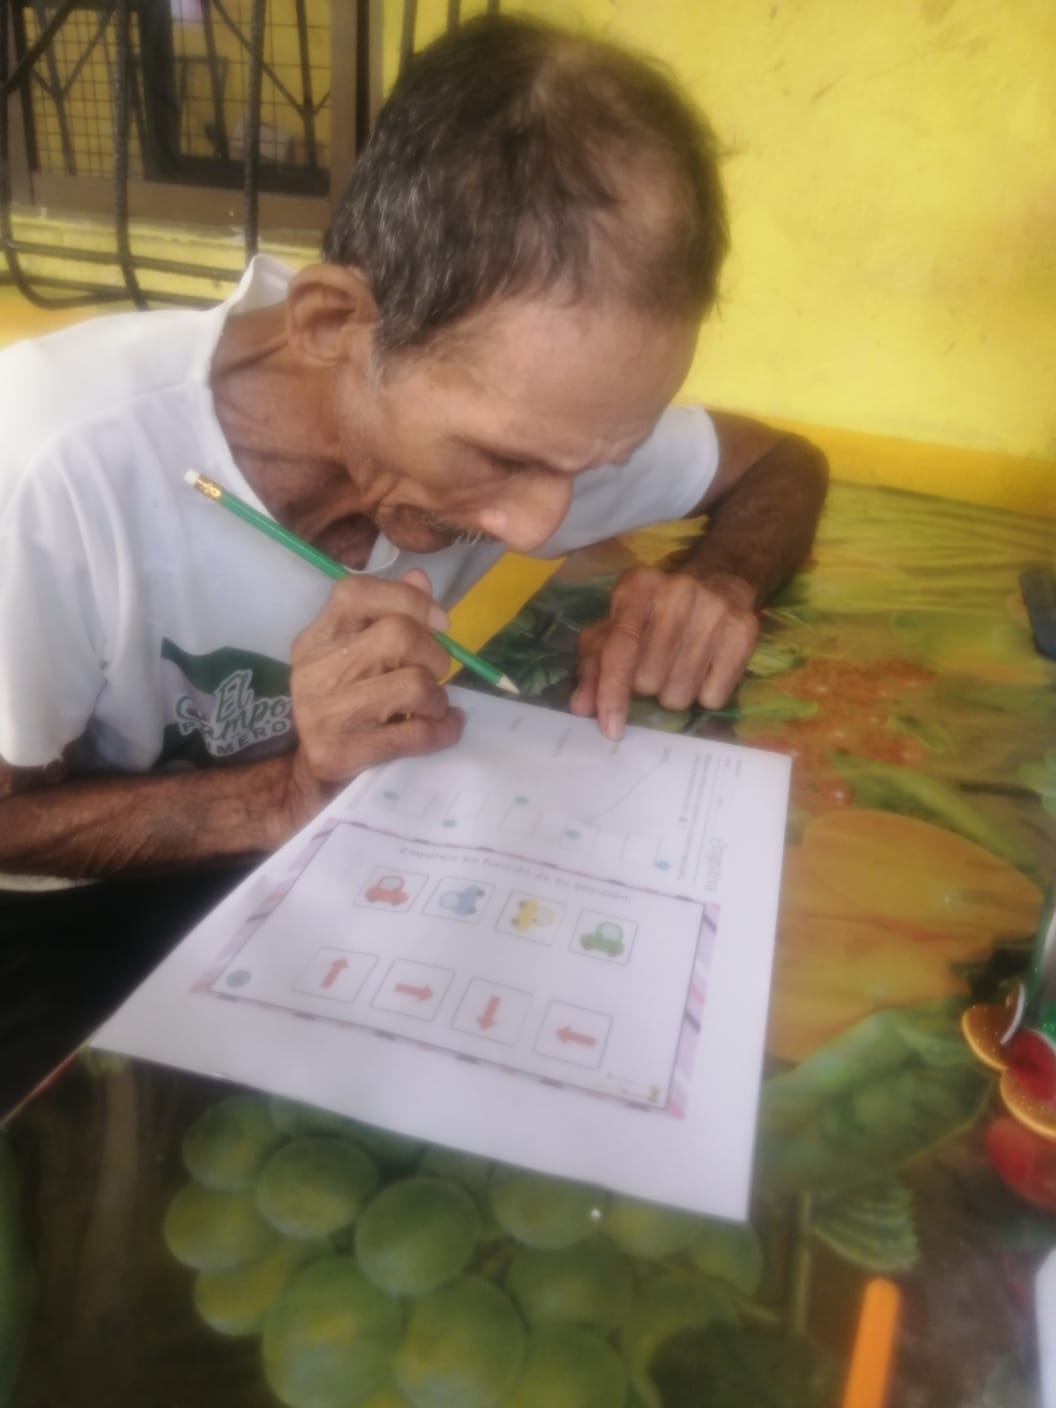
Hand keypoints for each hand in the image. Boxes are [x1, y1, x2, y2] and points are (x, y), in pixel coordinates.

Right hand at [279, 569, 463, 826]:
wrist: (311, 779)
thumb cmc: (346, 707)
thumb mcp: (358, 656)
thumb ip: (389, 614)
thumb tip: (421, 578)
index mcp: (316, 638)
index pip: (355, 592)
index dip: (407, 598)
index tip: (440, 621)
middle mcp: (314, 671)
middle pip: (397, 636)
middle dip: (434, 654)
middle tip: (436, 672)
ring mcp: (325, 714)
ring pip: (414, 685)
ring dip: (439, 697)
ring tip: (433, 705)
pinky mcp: (342, 753)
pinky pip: (416, 734)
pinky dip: (443, 730)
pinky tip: (445, 728)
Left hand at [569, 566, 758, 739]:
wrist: (719, 582)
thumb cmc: (655, 613)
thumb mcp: (616, 628)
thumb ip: (593, 666)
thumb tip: (582, 707)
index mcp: (637, 587)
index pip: (620, 649)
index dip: (612, 692)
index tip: (611, 729)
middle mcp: (677, 592)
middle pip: (649, 679)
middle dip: (646, 687)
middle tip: (655, 666)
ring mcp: (714, 609)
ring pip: (680, 694)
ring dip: (673, 693)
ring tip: (679, 666)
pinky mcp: (743, 631)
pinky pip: (713, 696)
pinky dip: (704, 694)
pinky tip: (705, 669)